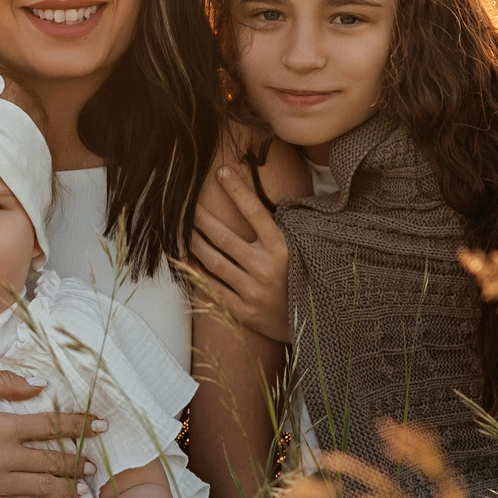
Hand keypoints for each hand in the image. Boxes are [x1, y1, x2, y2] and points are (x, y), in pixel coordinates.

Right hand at [0, 371, 101, 497]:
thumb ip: (2, 382)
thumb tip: (39, 385)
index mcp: (2, 426)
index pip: (54, 426)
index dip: (82, 425)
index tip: (102, 426)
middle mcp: (5, 457)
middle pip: (54, 460)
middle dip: (78, 461)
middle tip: (92, 463)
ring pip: (43, 488)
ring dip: (68, 488)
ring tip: (82, 488)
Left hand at [187, 154, 297, 343]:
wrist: (314, 325)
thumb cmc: (306, 280)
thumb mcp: (303, 250)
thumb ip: (285, 228)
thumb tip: (264, 200)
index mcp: (284, 248)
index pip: (255, 212)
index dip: (237, 191)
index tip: (221, 172)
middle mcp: (266, 268)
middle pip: (224, 237)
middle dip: (203, 218)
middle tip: (187, 205)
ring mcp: (253, 291)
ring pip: (214, 261)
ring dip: (195, 242)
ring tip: (184, 229)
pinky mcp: (243, 311)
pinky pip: (213, 287)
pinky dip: (196, 272)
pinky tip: (184, 259)